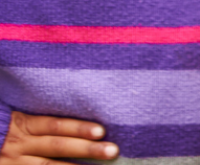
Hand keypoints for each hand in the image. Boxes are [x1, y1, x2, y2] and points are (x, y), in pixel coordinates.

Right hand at [3, 112, 118, 162]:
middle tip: (113, 150)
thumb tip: (87, 116)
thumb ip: (45, 119)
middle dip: (86, 149)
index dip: (78, 128)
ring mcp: (15, 162)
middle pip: (57, 147)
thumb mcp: (20, 119)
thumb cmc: (7, 129)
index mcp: (23, 125)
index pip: (54, 126)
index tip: (102, 131)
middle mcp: (19, 144)